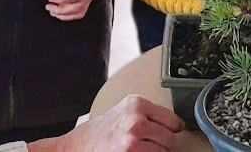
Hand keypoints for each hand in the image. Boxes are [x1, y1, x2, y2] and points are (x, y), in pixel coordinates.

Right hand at [31, 94, 182, 151]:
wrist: (75, 147)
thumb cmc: (98, 133)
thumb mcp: (123, 112)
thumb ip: (147, 115)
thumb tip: (175, 127)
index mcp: (136, 104)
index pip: (173, 121)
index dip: (171, 130)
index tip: (169, 133)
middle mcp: (136, 119)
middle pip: (170, 139)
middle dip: (161, 144)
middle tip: (146, 144)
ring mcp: (133, 139)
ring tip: (139, 150)